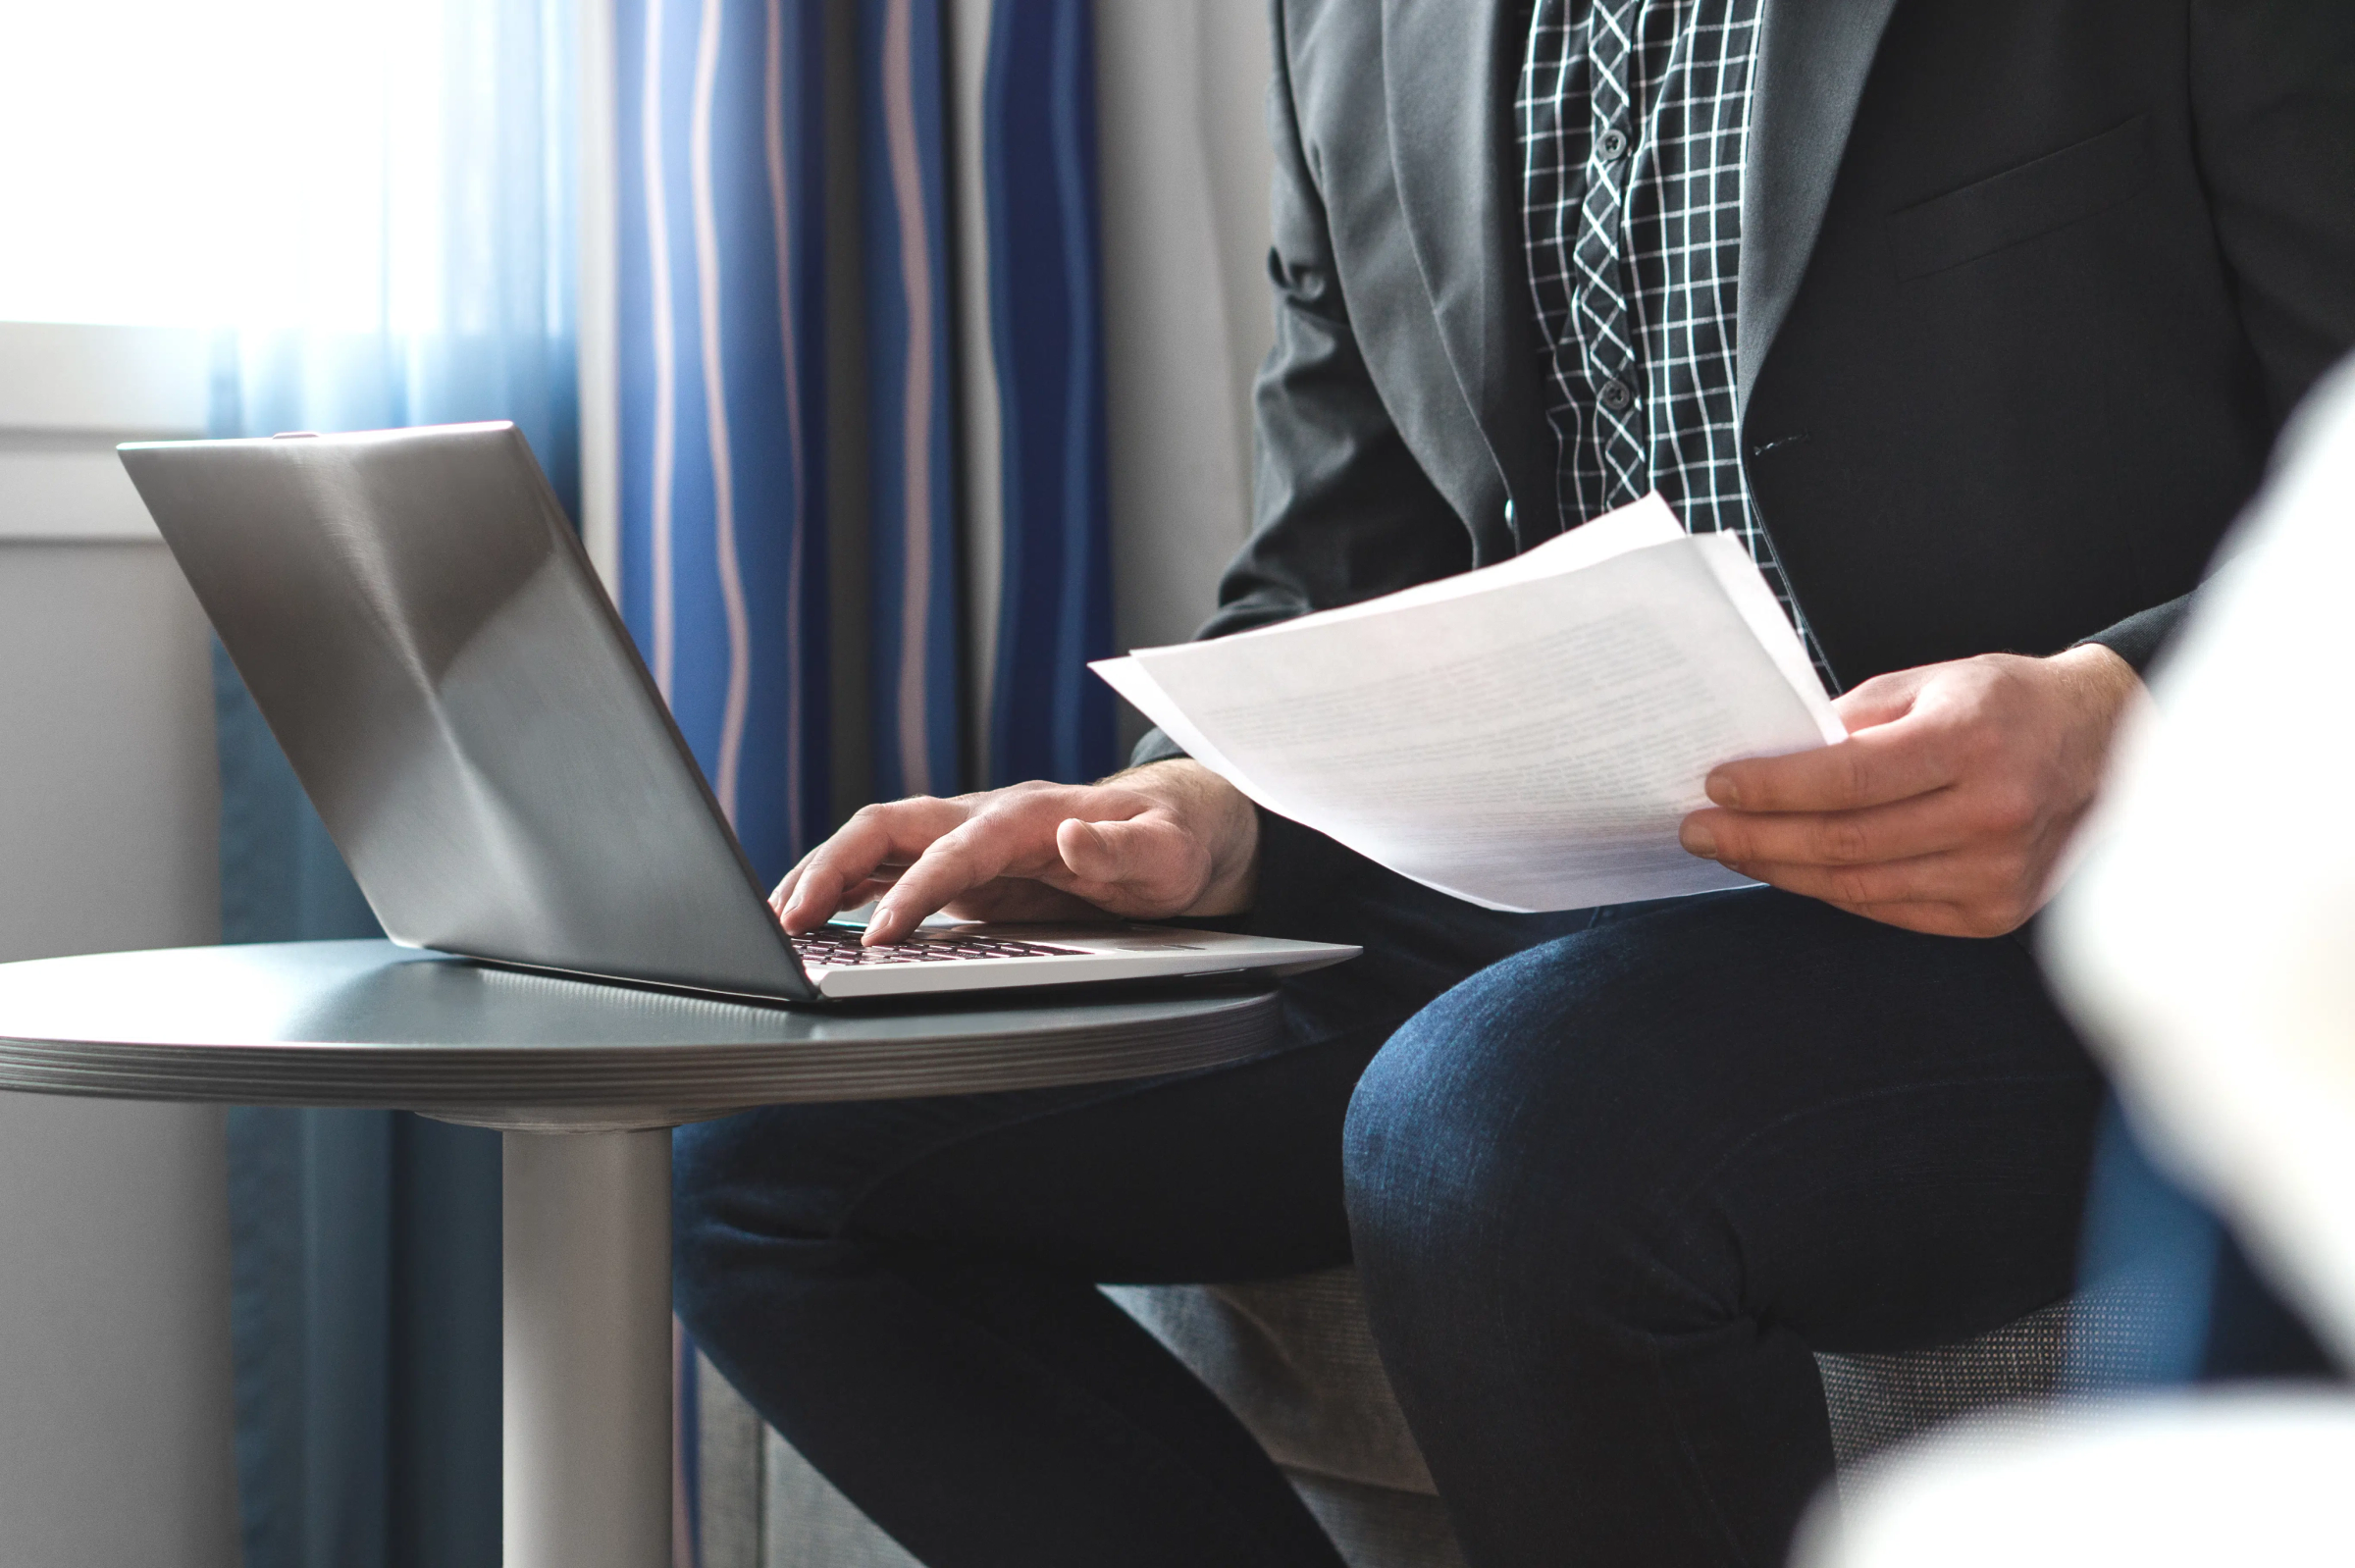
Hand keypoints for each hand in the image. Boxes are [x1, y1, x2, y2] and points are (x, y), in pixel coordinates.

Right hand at [772, 760, 1259, 944]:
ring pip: (873, 844)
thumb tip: (1078, 836)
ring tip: (774, 922)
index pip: (952, 849)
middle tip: (787, 923)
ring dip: (819, 877)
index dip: (912, 891)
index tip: (880, 938)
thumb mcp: (1166, 853)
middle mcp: (982, 818)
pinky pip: (885, 867)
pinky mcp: (958, 863)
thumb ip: (1124, 848)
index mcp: (1026, 815)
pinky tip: (809, 918)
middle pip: (886, 828)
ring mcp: (965, 839)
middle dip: (829, 870)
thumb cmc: (1171, 842)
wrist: (1175, 828)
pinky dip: (840, 888)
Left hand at [1677, 646, 2143, 937]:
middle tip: (1698, 830)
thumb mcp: (1931, 684)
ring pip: (1858, 886)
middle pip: (1844, 842)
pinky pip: (1889, 909)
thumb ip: (1851, 722)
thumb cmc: (2005, 705)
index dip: (1773, 787)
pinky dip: (1831, 891)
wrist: (2108, 747)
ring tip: (1731, 850)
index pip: (1847, 779)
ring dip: (1781, 870)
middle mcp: (1991, 813)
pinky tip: (1790, 870)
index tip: (1715, 784)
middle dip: (1756, 837)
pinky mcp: (1995, 912)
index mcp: (1973, 741)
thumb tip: (1764, 755)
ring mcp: (1997, 872)